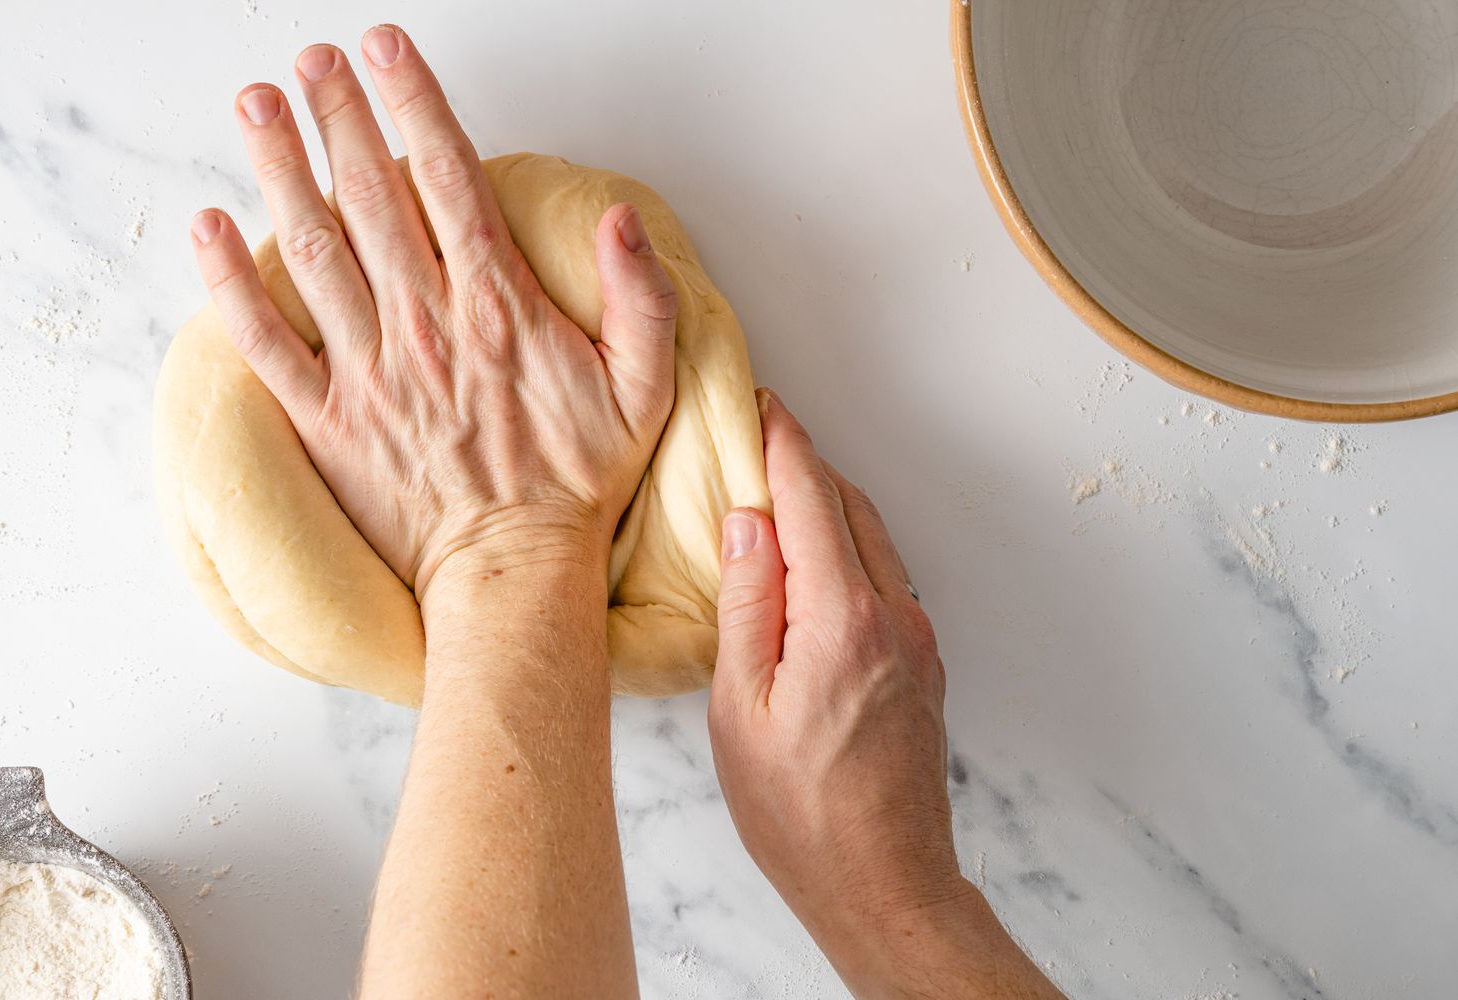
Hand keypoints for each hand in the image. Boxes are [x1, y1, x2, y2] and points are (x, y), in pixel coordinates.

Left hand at [189, 25, 677, 597]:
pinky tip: (209, 229)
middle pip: (371, 198)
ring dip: (281, 171)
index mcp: (497, 310)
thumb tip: (624, 221)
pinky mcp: (327, 419)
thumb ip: (642, 301)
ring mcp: (368, 372)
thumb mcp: (645, 391)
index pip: (448, 182)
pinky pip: (267, 343)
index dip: (414, 105)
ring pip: (316, 250)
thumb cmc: (576, 483)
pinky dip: (232, 285)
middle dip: (337, 117)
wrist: (512, 573)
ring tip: (255, 107)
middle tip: (310, 62)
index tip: (384, 49)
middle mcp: (425, 327)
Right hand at [710, 390, 1062, 998]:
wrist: (885, 882)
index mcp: (843, 619)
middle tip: (757, 443)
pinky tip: (810, 568)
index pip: (811, 497)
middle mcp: (895, 616)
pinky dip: (846, 551)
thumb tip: (747, 521)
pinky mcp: (923, 662)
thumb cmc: (802, 813)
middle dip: (804, 465)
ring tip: (775, 499)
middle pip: (848, 507)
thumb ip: (748, 603)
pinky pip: (884, 579)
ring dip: (827, 508)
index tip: (760, 404)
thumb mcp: (740, 708)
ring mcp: (917, 639)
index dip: (783, 442)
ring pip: (872, 541)